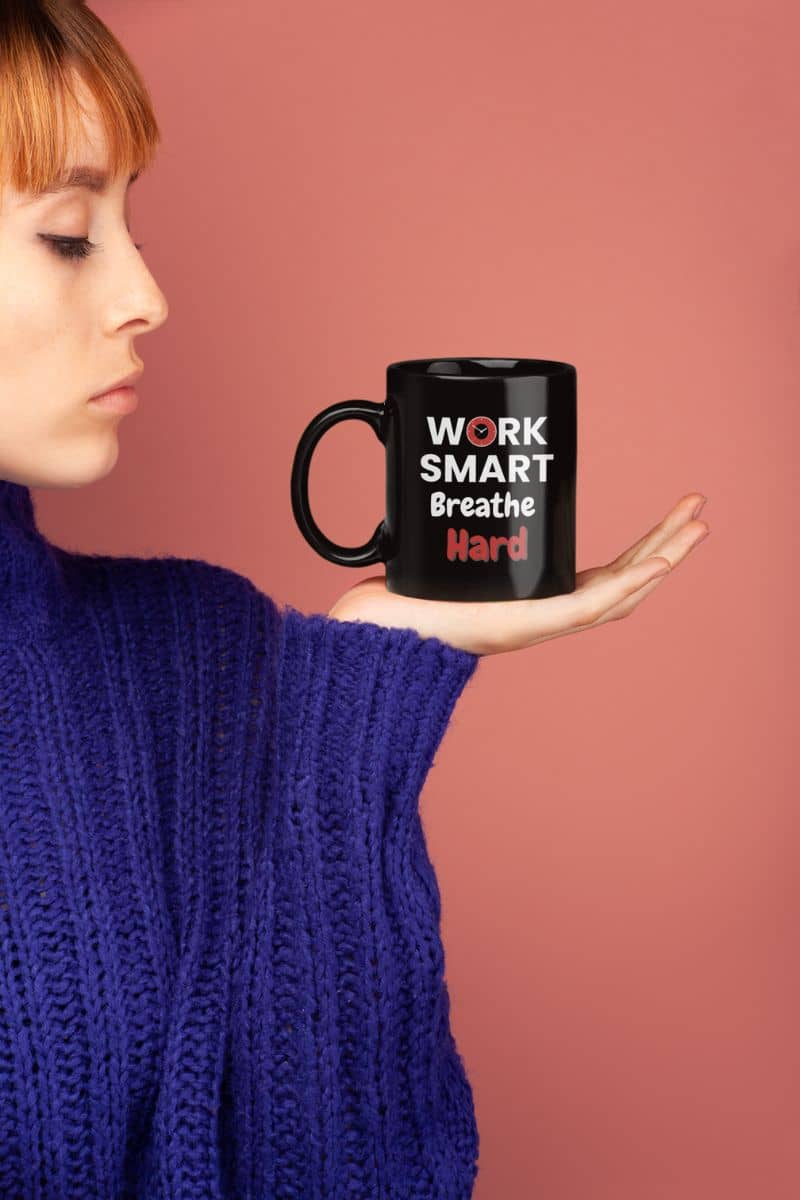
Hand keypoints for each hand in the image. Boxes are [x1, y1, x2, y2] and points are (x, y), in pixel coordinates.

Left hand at [326, 493, 709, 656]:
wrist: (376, 634)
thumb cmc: (402, 601)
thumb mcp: (446, 549)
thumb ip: (463, 522)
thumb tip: (450, 471)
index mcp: (536, 598)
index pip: (605, 574)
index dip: (644, 548)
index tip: (669, 515)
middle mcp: (546, 614)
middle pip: (625, 581)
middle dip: (667, 544)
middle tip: (697, 507)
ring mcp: (541, 623)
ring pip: (620, 593)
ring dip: (664, 559)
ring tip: (697, 525)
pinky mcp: (527, 626)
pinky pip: (589, 607)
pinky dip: (628, 586)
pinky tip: (657, 564)